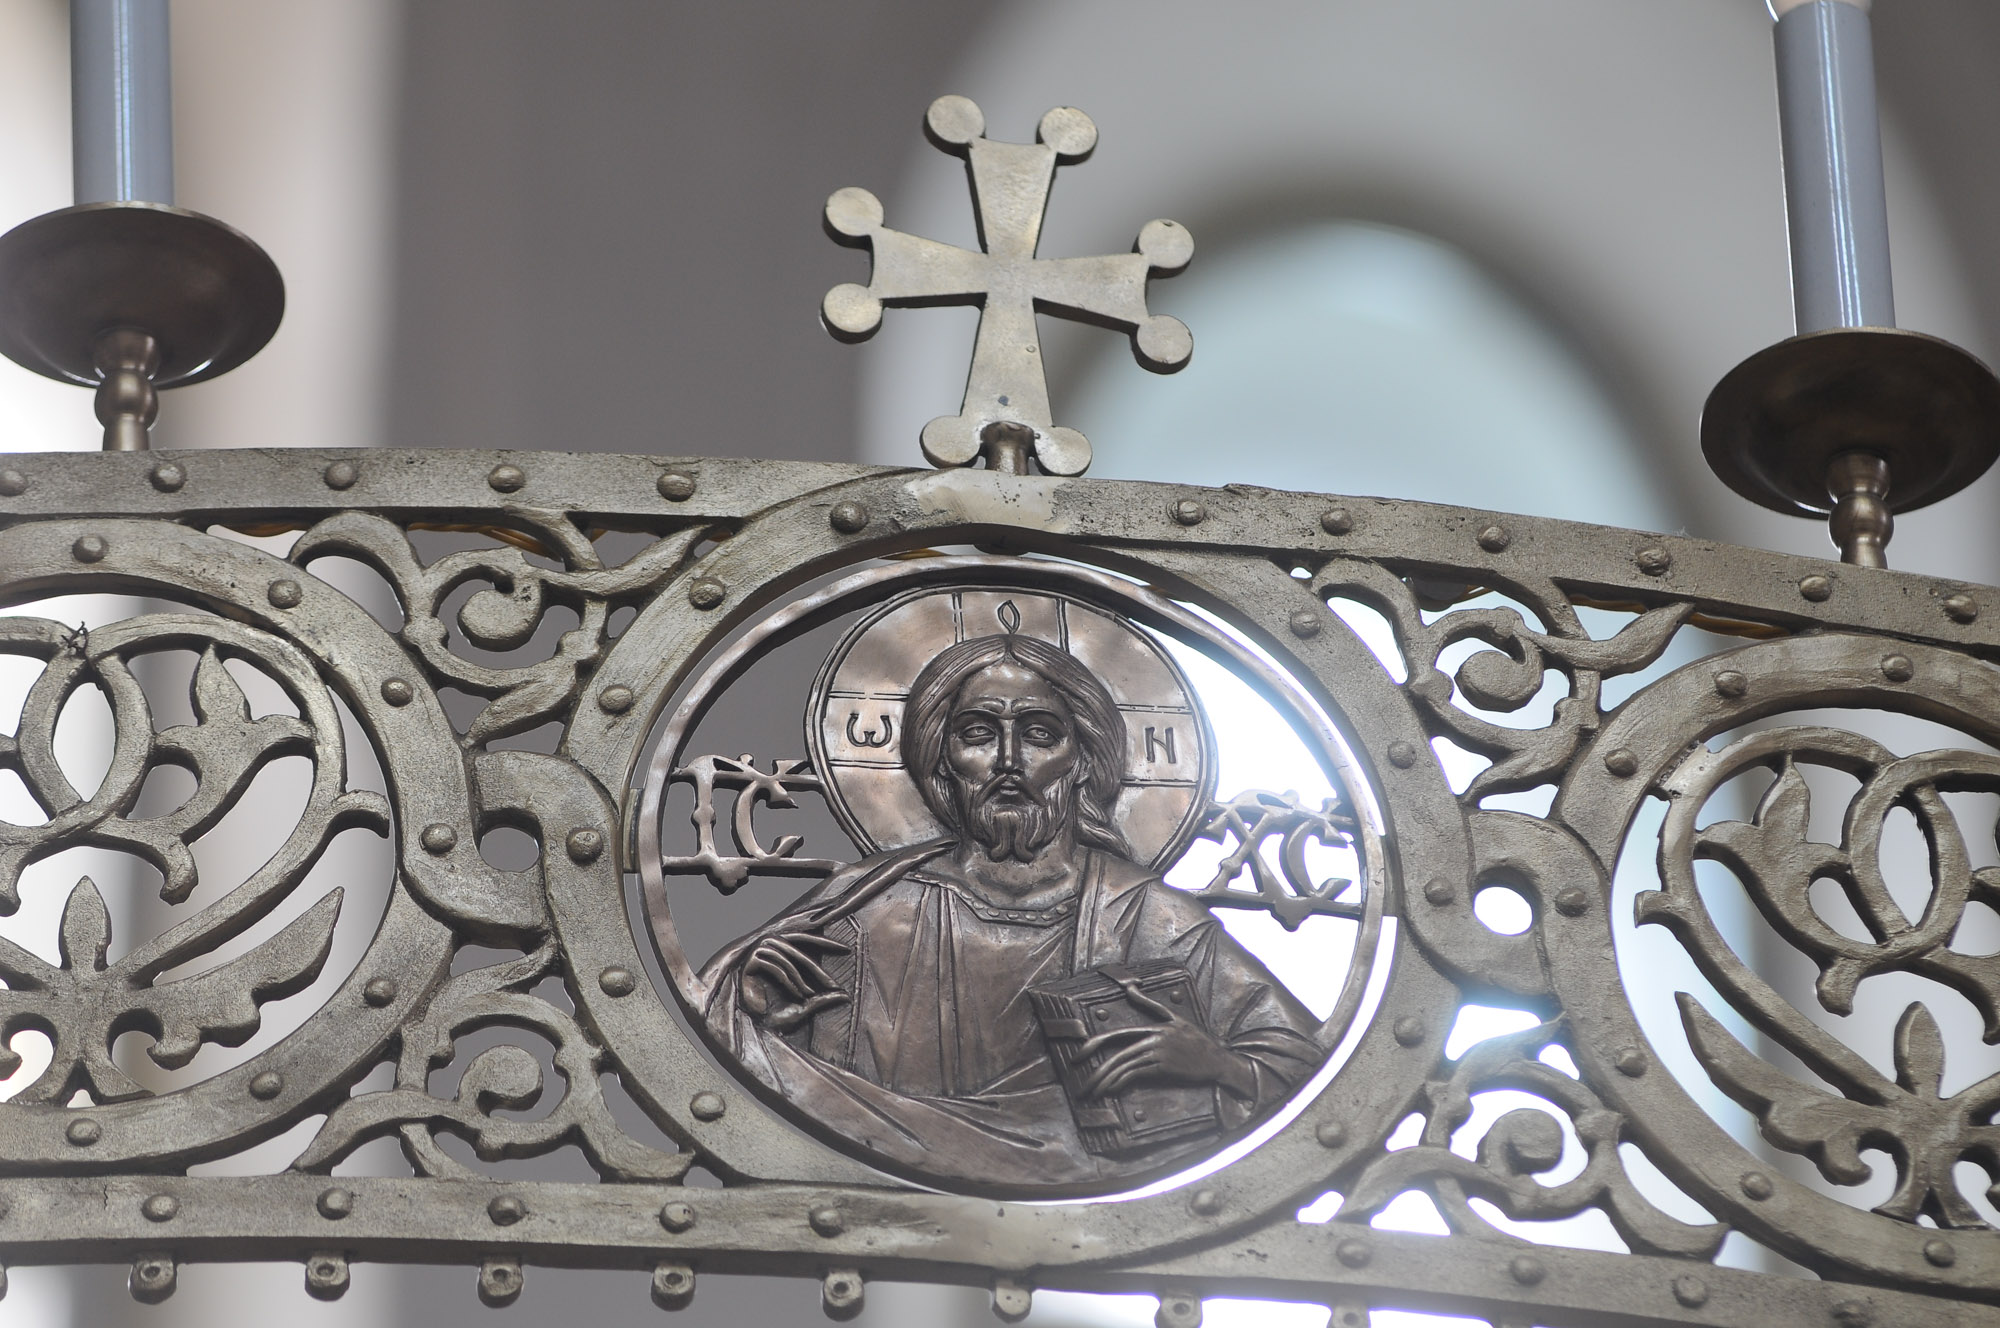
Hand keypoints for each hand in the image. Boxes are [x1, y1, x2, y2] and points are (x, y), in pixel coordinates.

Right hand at [740, 930, 850, 1032]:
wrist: (754, 1026)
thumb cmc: (777, 1015)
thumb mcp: (805, 1005)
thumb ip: (823, 999)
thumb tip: (845, 996)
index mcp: (783, 948)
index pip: (808, 939)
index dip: (827, 943)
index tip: (847, 950)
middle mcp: (771, 943)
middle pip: (800, 952)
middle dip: (817, 970)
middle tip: (832, 984)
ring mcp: (760, 950)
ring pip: (789, 961)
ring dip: (801, 980)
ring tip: (809, 996)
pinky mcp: (751, 960)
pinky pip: (776, 968)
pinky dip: (789, 982)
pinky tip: (798, 995)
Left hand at [1076, 981, 1256, 1100]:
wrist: (1217, 1060)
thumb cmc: (1196, 1041)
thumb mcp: (1175, 1018)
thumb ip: (1150, 1005)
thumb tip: (1130, 988)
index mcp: (1153, 1028)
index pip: (1116, 1036)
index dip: (1094, 1045)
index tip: (1078, 1056)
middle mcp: (1153, 1039)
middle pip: (1117, 1056)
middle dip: (1097, 1072)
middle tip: (1081, 1086)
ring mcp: (1158, 1053)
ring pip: (1124, 1068)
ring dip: (1106, 1082)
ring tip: (1094, 1093)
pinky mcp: (1164, 1068)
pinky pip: (1137, 1076)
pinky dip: (1121, 1084)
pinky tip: (1112, 1091)